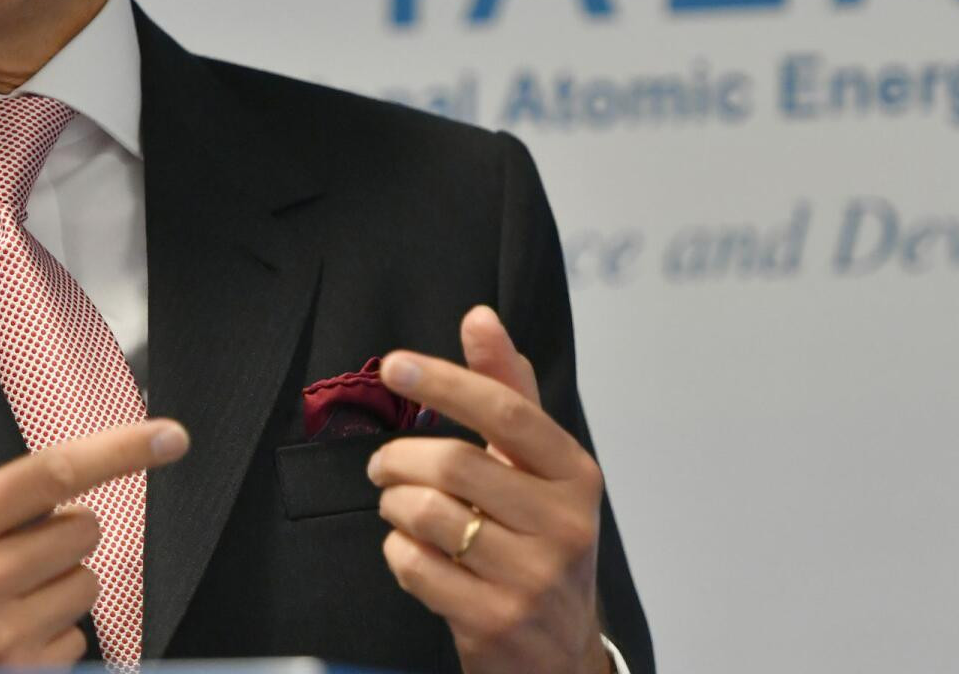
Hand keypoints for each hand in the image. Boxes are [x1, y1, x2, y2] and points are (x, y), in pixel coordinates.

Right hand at [0, 351, 188, 669]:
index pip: (54, 472)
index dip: (122, 450)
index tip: (169, 437)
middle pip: (82, 527)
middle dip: (58, 527)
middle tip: (6, 544)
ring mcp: (1, 637)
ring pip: (85, 583)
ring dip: (57, 580)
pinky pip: (75, 640)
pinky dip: (50, 633)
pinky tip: (2, 634)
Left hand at [369, 306, 609, 673]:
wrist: (561, 653)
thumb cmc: (542, 542)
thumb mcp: (538, 469)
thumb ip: (507, 391)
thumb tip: (480, 318)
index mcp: (576, 475)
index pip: (506, 410)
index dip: (444, 381)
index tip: (394, 366)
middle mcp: (565, 524)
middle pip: (454, 463)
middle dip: (399, 458)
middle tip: (382, 464)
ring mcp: (532, 578)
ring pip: (428, 514)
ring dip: (394, 505)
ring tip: (398, 507)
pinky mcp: (495, 621)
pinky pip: (415, 566)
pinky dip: (397, 551)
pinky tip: (410, 550)